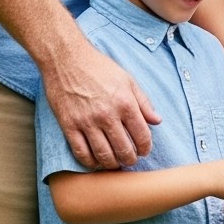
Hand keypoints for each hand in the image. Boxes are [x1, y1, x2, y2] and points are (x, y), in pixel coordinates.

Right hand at [43, 35, 159, 168]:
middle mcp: (107, 115)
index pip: (142, 136)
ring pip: (103, 155)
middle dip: (130, 159)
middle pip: (124, 150)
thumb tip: (157, 121)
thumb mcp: (128, 80)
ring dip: (112, 164)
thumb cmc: (99, 68)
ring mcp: (86, 122)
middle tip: (130, 159)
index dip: (145, 148)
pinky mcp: (69, 125)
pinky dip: (90, 162)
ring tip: (115, 162)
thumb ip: (144, 102)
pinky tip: (95, 161)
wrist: (66, 59)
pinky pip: (81, 152)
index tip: (143, 150)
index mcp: (125, 104)